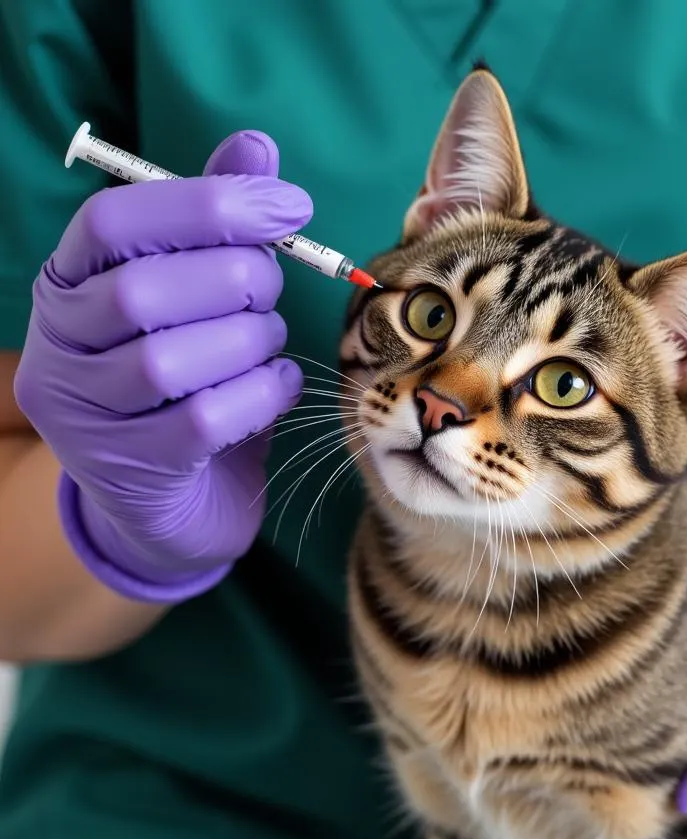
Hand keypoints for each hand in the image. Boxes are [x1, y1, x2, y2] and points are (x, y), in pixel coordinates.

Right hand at [14, 132, 311, 601]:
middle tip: (272, 291)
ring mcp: (86, 415)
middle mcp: (60, 346)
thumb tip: (258, 148)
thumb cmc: (192, 386)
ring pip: (169, 360)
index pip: (112, 222)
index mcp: (68, 284)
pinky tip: (279, 386)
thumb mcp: (203, 302)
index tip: (290, 207)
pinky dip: (259, 396)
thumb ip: (219, 227)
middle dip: (235, 280)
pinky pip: (203, 420)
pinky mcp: (131, 471)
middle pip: (141, 290)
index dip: (206, 204)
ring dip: (248, 342)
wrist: (177, 505)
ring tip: (271, 344)